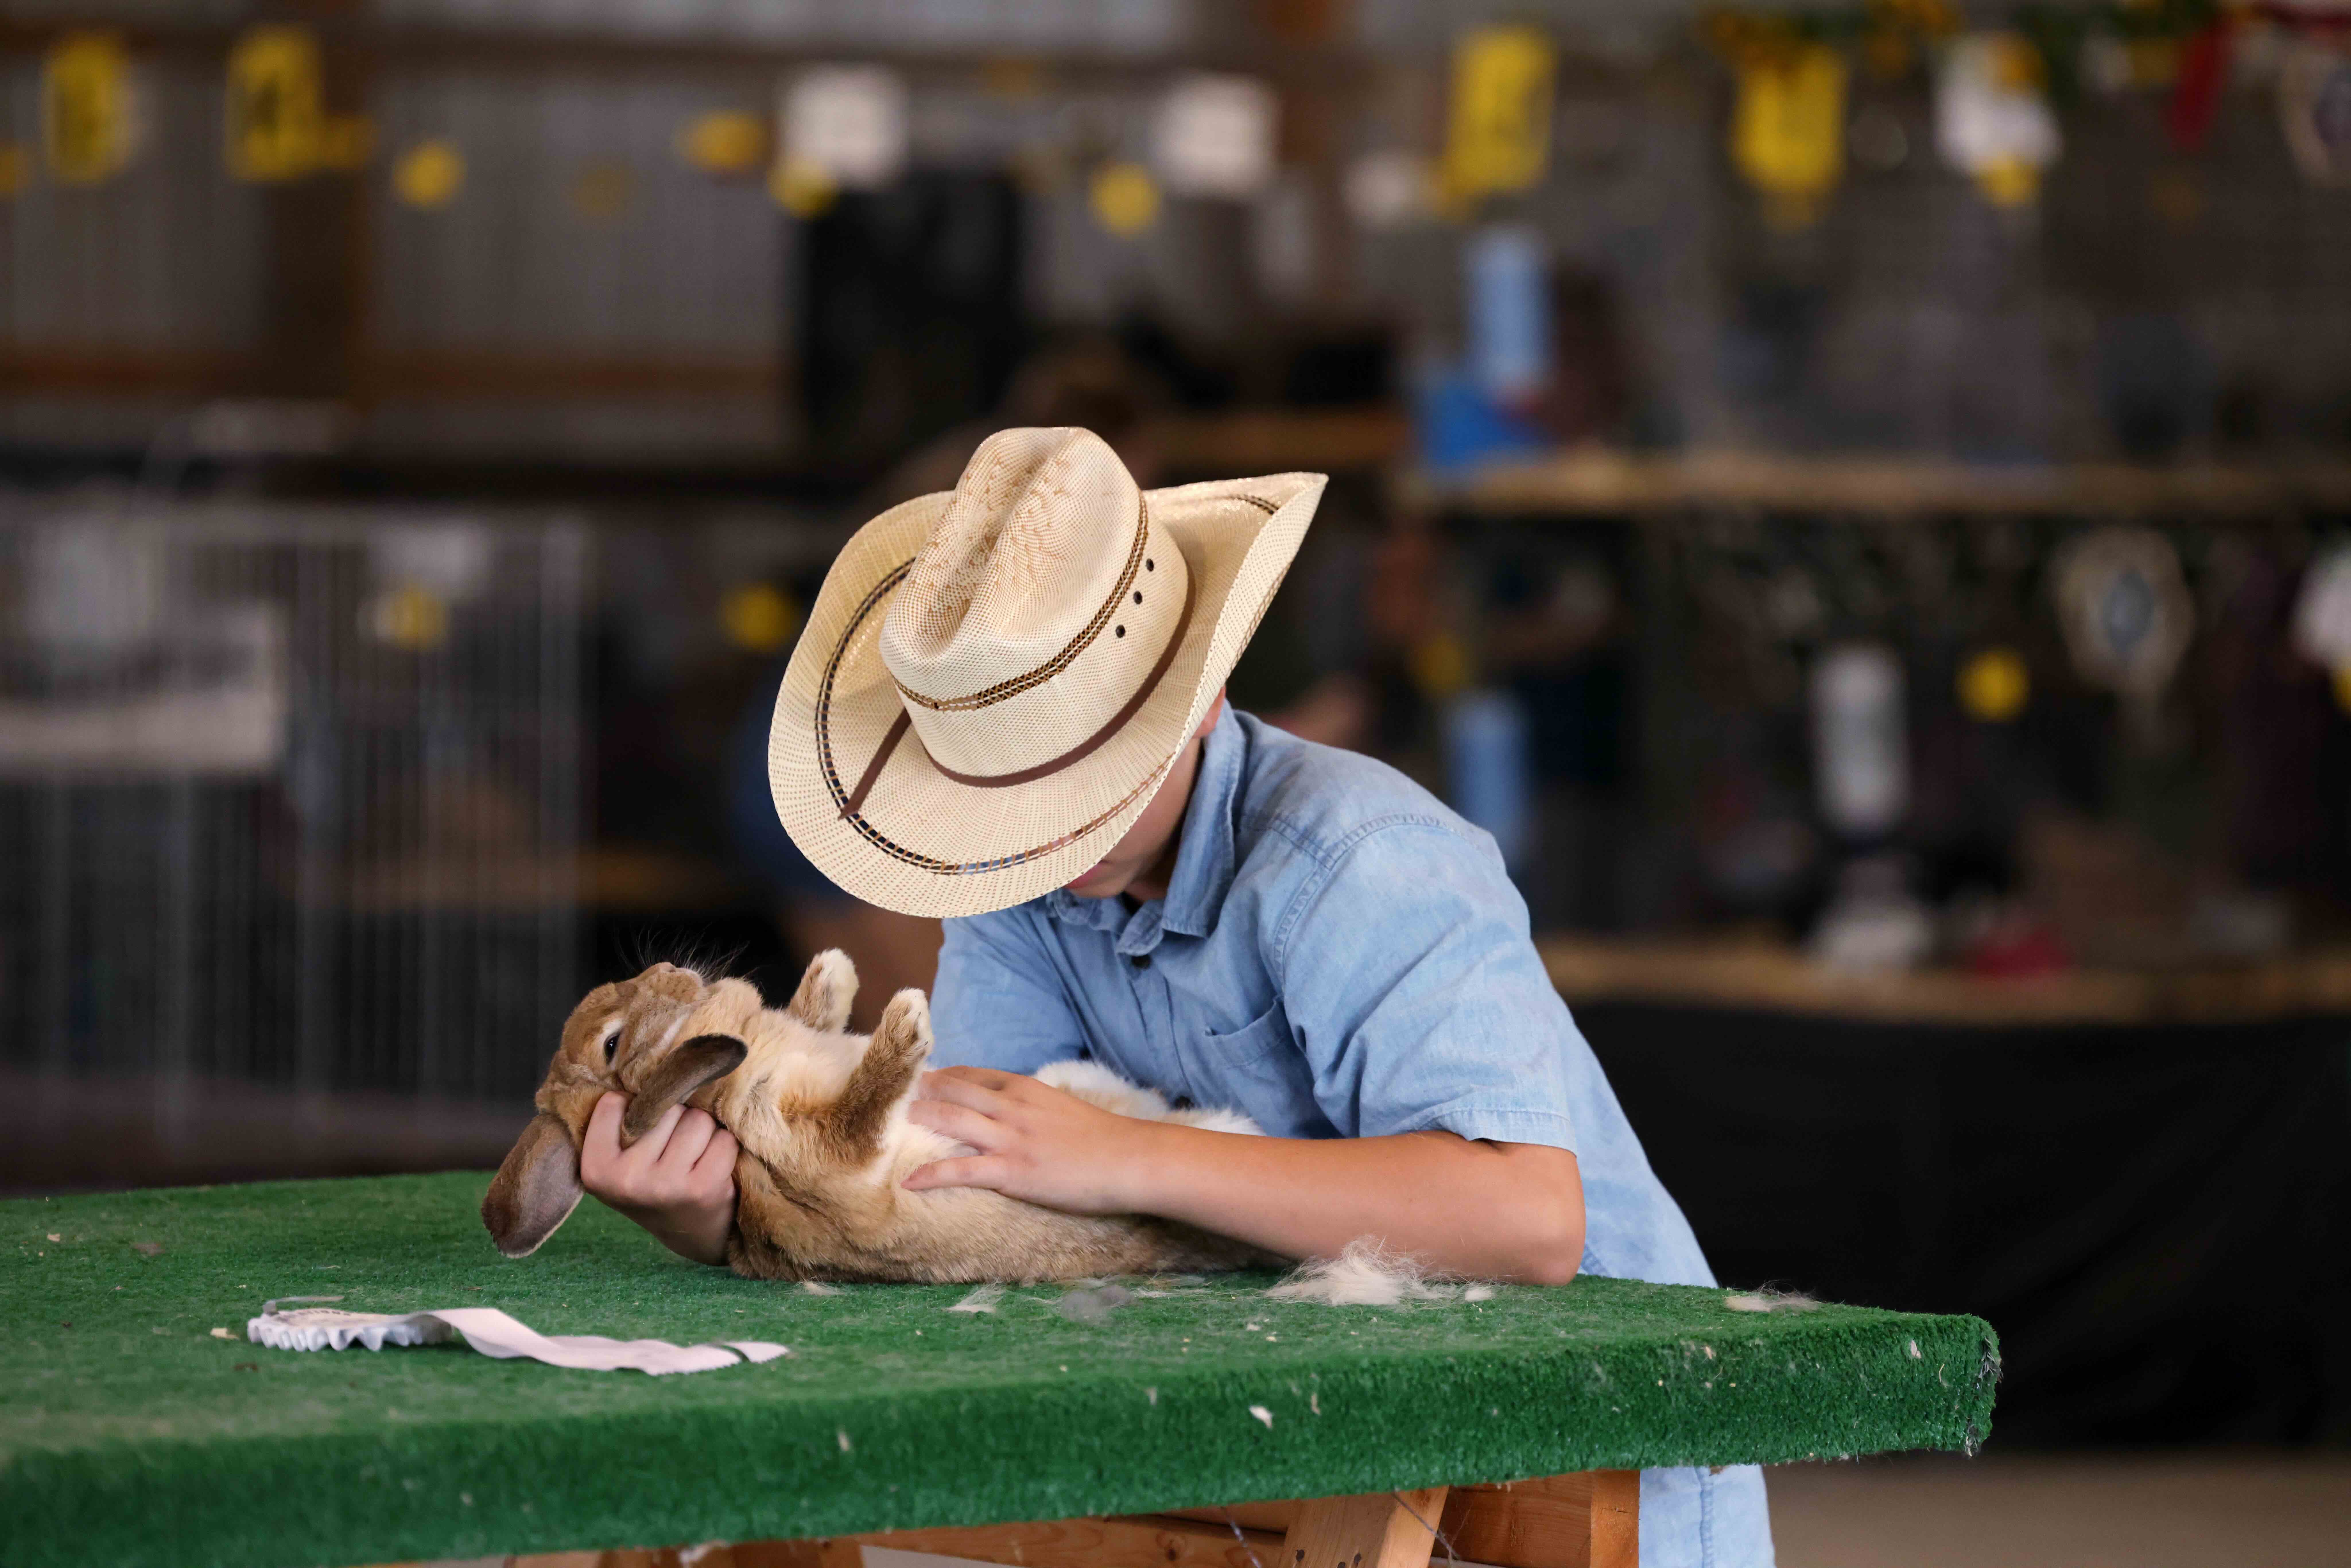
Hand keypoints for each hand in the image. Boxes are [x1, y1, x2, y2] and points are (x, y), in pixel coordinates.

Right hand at [578, 1092, 738, 1265]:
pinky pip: (723, 1138)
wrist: (689, 1232)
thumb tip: (651, 1061)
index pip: (614, 1102)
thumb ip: (622, 1119)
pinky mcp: (703, 1188)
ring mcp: (665, 1184)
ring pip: (696, 1119)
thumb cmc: (654, 1181)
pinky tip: (712, 1165)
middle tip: (672, 1148)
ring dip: (702, 1131)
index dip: (634, 1107)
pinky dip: (723, 1145)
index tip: (639, 1130)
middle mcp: (626, 1179)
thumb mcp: (621, 1157)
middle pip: (663, 1108)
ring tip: (692, 1156)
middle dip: (674, 1118)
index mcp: (596, 1168)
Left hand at [902, 1067, 1163, 1214]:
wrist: (1130, 1159)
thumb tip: (1014, 1111)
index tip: (915, 1079)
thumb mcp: (1063, 1109)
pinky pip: (962, 1169)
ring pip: (950, 1120)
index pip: (971, 1074)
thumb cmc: (1103, 1139)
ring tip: (883, 1125)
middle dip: (917, 1091)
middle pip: (953, 1091)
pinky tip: (910, 1182)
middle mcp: (1012, 1107)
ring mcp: (1011, 1138)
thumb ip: (1033, 1106)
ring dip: (916, 1120)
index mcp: (1025, 1089)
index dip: (939, 1076)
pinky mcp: (1013, 1171)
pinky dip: (932, 1174)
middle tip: (885, 1096)